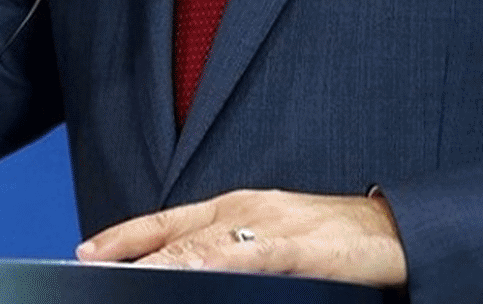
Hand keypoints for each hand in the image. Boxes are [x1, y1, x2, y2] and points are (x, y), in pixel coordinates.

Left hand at [74, 189, 406, 287]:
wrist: (394, 232)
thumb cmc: (337, 242)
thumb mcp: (273, 242)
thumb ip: (231, 253)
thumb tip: (190, 275)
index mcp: (237, 208)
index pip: (168, 221)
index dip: (125, 235)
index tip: (87, 251)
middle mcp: (244, 209)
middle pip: (173, 229)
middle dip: (128, 247)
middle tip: (89, 265)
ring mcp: (269, 224)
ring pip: (200, 243)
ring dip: (159, 260)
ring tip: (121, 275)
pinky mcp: (296, 245)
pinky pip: (247, 254)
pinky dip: (214, 263)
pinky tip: (187, 272)